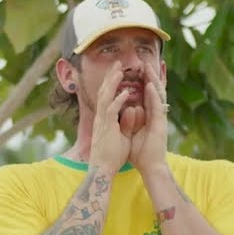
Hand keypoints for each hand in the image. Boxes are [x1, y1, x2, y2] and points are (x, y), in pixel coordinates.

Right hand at [89, 60, 134, 176]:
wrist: (102, 170)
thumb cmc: (111, 157)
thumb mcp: (121, 136)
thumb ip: (126, 123)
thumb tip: (132, 111)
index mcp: (104, 119)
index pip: (107, 97)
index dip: (112, 84)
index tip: (118, 73)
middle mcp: (101, 118)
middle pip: (104, 92)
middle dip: (111, 77)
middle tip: (117, 64)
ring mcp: (102, 122)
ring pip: (106, 97)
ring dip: (113, 83)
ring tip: (119, 70)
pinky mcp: (106, 128)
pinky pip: (111, 111)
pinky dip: (118, 100)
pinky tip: (125, 92)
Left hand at [130, 73, 168, 173]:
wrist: (151, 167)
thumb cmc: (141, 153)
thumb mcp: (132, 133)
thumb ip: (130, 122)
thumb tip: (125, 112)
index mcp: (150, 115)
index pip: (148, 94)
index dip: (145, 80)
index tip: (140, 68)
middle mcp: (157, 114)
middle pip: (154, 90)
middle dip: (150, 75)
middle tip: (145, 60)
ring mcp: (160, 118)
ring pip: (158, 94)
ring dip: (153, 80)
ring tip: (148, 66)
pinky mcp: (161, 124)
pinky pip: (157, 107)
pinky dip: (153, 95)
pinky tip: (149, 86)